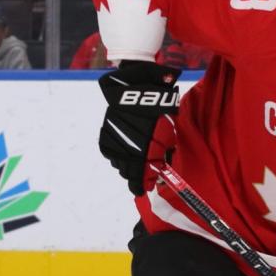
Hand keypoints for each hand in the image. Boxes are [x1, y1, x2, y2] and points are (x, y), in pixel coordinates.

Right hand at [96, 60, 180, 194]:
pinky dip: (117, 155)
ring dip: (127, 165)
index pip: (140, 176)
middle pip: (128, 171)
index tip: (144, 190)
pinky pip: (110, 151)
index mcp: (144, 151)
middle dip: (136, 176)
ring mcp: (115, 141)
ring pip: (118, 162)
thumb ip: (165, 150)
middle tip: (143, 178)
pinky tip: (124, 153)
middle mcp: (127, 149)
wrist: (138, 86)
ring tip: (135, 165)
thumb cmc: (160, 108)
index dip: (142, 185)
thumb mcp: (169, 131)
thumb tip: (164, 165)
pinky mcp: (106, 133)